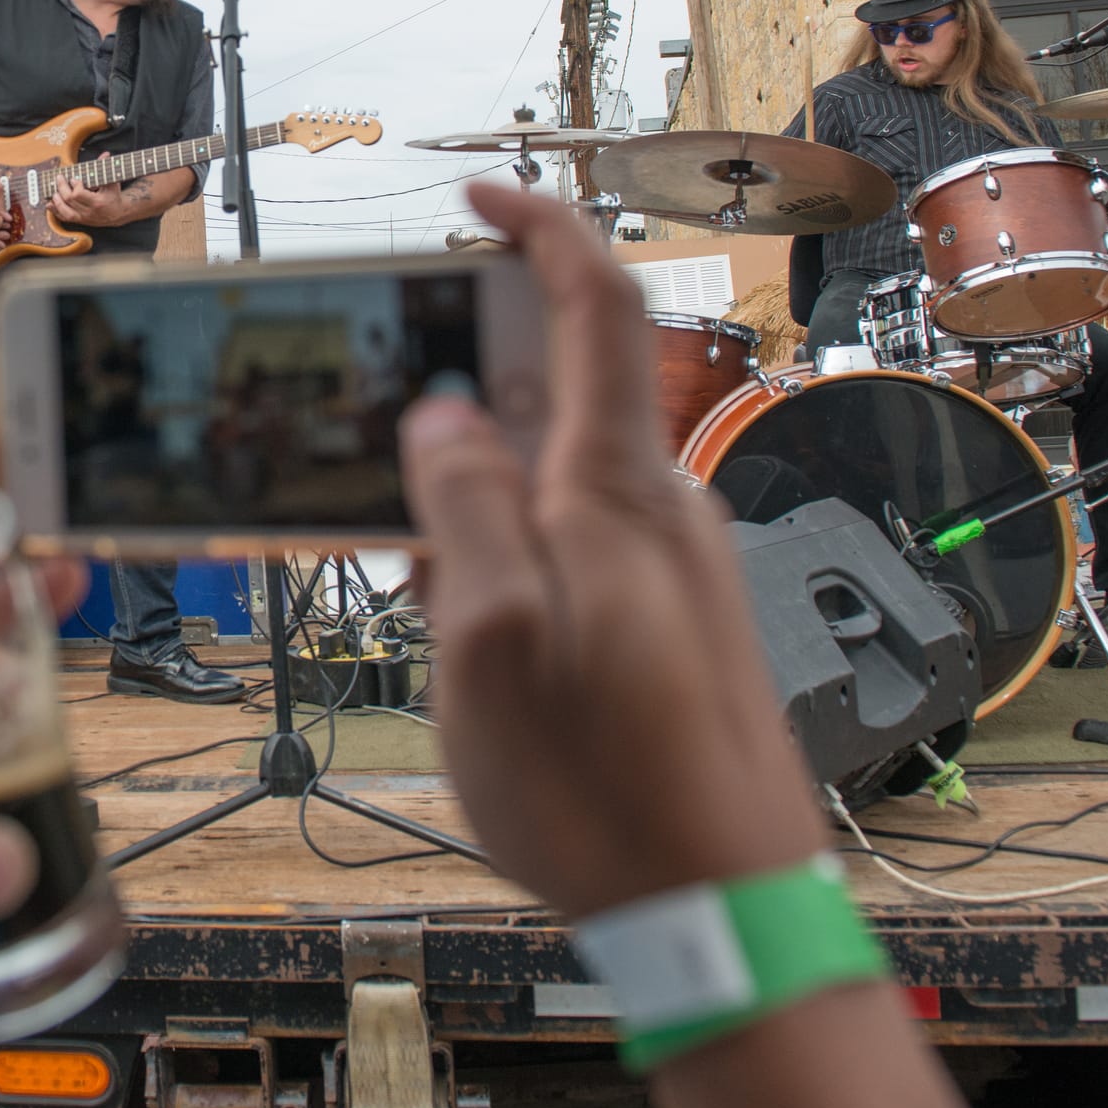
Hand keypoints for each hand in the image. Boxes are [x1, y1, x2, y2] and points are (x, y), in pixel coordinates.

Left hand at [49, 174, 129, 227]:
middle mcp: (89, 212)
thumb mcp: (112, 182)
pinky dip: (55, 211)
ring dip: (57, 200)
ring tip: (54, 191)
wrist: (118, 214)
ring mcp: (84, 218)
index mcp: (97, 202)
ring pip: (65, 211)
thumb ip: (106, 168)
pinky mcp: (80, 221)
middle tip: (59, 178)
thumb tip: (105, 154)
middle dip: (62, 187)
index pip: (79, 194)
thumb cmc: (114, 196)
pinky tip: (49, 203)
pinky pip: (64, 218)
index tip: (74, 178)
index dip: (74, 185)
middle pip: (69, 200)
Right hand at [397, 181, 825, 919]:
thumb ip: (463, 510)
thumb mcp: (491, 646)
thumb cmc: (607, 793)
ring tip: (418, 580)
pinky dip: (513, 553)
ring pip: (558, 480)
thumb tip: (443, 414)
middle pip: (564, 392)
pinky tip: (475, 632)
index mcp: (617, 492)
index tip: (478, 198)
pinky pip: (579, 544)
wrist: (724, 909)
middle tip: (384, 447)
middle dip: (464, 397)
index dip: (541, 231)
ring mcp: (676, 564)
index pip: (599, 306)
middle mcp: (662, 508)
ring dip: (478, 497)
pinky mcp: (675, 618)